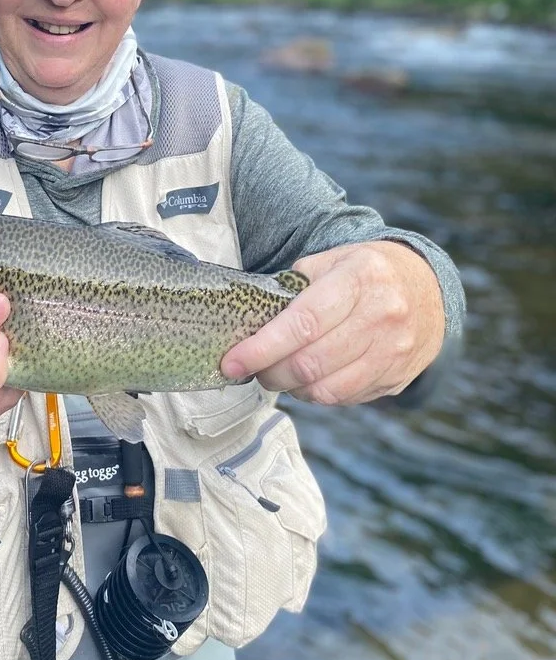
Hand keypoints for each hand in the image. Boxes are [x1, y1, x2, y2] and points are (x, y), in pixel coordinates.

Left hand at [220, 242, 444, 404]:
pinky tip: (308, 379)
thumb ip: (293, 288)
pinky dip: (317, 394)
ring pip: (327, 389)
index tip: (232, 362)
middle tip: (252, 368)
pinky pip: (346, 398)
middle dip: (270, 372)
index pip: (303, 323)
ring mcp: (394, 351)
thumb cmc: (364, 273)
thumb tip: (250, 325)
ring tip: (278, 374)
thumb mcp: (332, 261)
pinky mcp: (398, 378)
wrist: (427, 288)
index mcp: (359, 278)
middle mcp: (381, 316)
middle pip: (311, 363)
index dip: (262, 348)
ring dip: (291, 388)